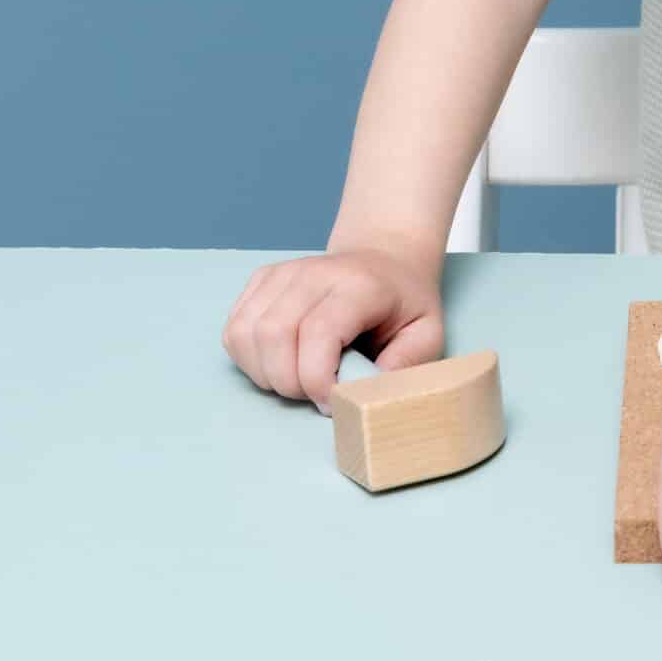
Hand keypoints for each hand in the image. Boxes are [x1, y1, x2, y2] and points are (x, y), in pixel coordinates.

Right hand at [221, 239, 442, 414]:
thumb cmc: (404, 303)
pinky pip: (234, 330)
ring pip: (246, 334)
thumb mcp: (427, 334)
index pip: (319, 333)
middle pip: (274, 336)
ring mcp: (282, 273)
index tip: (331, 401)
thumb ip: (404, 366)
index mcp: (358, 285)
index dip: (317, 379)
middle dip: (289, 383)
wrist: (385, 259)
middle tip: (315, 393)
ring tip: (298, 379)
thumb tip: (366, 397)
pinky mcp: (261, 280)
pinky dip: (249, 358)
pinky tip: (279, 361)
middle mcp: (314, 273)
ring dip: (265, 373)